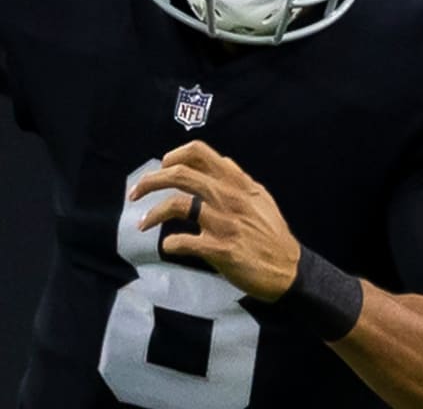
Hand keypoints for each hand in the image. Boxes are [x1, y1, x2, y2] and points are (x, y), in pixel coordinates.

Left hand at [131, 140, 299, 300]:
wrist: (288, 270)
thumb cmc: (272, 234)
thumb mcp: (260, 198)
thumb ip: (238, 179)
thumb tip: (221, 161)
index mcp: (237, 182)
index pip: (199, 153)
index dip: (173, 156)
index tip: (161, 167)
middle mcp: (228, 197)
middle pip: (180, 175)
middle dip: (150, 181)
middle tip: (135, 192)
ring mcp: (224, 223)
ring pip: (177, 205)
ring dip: (153, 214)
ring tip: (143, 224)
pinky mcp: (221, 249)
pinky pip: (184, 241)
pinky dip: (170, 244)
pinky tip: (168, 247)